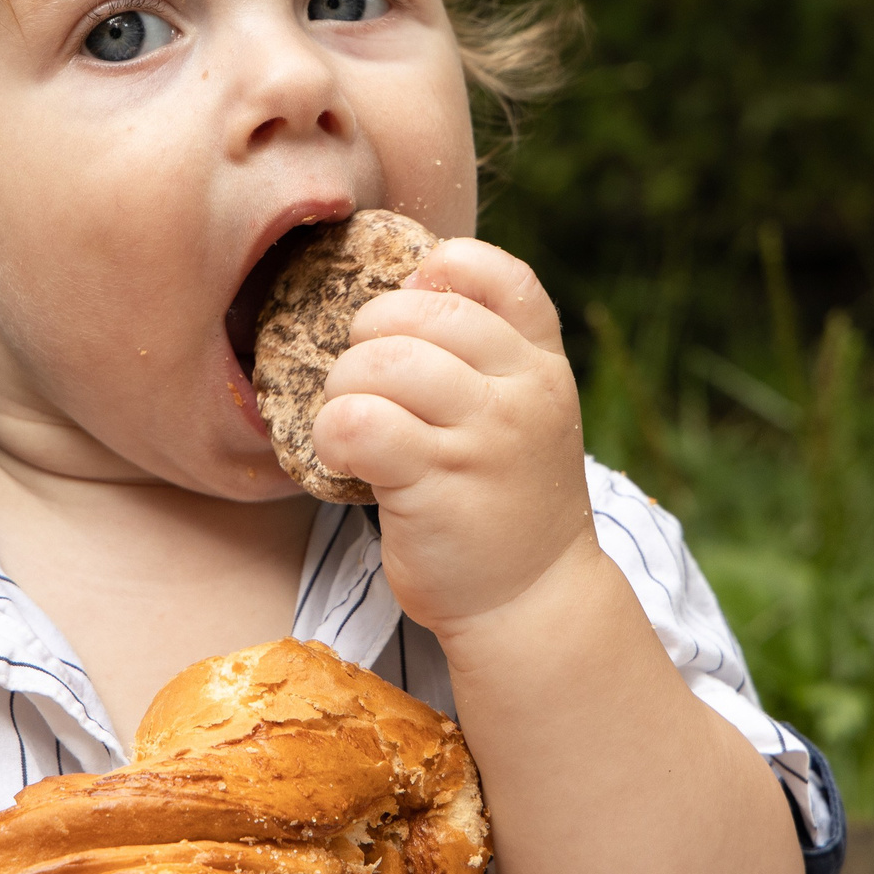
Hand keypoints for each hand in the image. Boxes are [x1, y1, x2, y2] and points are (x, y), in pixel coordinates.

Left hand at [311, 238, 595, 637]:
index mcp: (542, 366)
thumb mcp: (525, 416)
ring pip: (380, 362)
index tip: (411, 310)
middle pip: (416, 313)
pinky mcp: (436, 483)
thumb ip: (487, 356)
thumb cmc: (505, 501)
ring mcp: (483, 438)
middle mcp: (521, 393)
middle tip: (362, 384)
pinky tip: (343, 456)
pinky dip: (331, 432)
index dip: (441, 272)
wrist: (531, 600)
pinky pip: (358, 421)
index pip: (499, 276)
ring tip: (349, 423)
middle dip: (366, 339)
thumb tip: (408, 287)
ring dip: (342, 387)